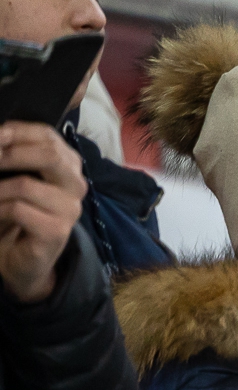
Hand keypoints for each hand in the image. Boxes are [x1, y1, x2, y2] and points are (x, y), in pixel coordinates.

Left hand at [0, 122, 84, 302]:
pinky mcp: (57, 231)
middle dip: (9, 154)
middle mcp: (75, 185)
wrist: (23, 258)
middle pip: (49, 155)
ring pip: (25, 185)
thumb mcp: (18, 177)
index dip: (16, 131)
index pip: (47, 136)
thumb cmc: (18, 213)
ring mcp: (69, 210)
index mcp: (68, 166)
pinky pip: (18, 210)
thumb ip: (14, 156)